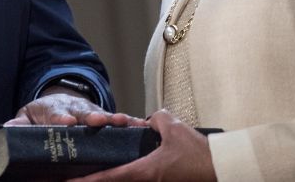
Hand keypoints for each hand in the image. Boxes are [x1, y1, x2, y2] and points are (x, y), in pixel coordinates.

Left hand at [7, 92, 144, 127]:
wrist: (58, 100)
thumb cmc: (42, 113)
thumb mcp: (26, 116)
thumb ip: (18, 124)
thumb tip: (5, 128)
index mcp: (55, 110)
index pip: (57, 115)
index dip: (61, 119)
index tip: (66, 123)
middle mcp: (76, 110)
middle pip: (84, 114)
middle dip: (92, 117)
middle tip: (97, 121)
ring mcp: (92, 113)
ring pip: (104, 116)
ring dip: (113, 119)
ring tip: (123, 122)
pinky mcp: (105, 119)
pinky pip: (118, 122)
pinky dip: (129, 123)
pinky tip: (140, 126)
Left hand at [71, 110, 215, 180]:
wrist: (221, 169)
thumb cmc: (199, 152)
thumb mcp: (173, 126)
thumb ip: (154, 119)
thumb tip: (146, 121)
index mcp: (144, 171)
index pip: (108, 177)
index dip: (86, 181)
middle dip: (93, 181)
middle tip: (72, 178)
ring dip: (110, 177)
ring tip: (92, 173)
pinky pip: (138, 180)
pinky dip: (125, 175)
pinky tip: (119, 168)